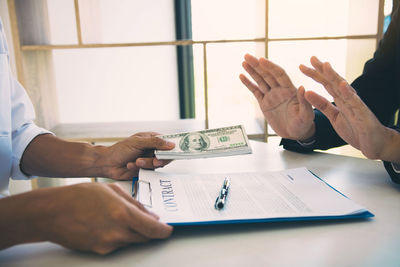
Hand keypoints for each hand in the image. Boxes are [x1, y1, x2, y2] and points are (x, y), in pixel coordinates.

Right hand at [37, 183, 172, 253]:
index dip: (164, 231)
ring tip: (120, 217)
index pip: (154, 229)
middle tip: (148, 221)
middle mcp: (117, 232)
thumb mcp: (111, 190)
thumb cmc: (79, 196)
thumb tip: (150, 215)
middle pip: (145, 238)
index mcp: (123, 213)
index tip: (168, 229)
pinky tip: (108, 224)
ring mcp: (108, 244)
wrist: (51, 213)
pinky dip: (120, 236)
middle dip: (150, 230)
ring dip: (134, 232)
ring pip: (132, 241)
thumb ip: (135, 203)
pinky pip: (118, 244)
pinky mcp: (99, 251)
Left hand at [97, 132, 174, 179]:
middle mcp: (152, 149)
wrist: (108, 164)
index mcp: (152, 138)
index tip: (175, 151)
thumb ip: (155, 142)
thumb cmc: (120, 150)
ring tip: (136, 162)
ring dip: (147, 163)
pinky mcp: (146, 169)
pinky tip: (131, 165)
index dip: (173, 146)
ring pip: (158, 164)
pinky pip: (150, 171)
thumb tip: (171, 144)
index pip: (168, 142)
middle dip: (159, 159)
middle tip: (154, 161)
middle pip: (166, 155)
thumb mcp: (138, 142)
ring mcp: (150, 159)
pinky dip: (141, 168)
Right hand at [240, 54, 314, 140]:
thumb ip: (304, 102)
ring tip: (244, 61)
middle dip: (257, 65)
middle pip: (267, 74)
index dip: (270, 67)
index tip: (262, 60)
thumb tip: (302, 87)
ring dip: (252, 71)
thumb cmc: (304, 124)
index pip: (279, 75)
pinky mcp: (265, 103)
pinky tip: (242, 76)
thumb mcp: (306, 115)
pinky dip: (249, 84)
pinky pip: (255, 91)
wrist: (296, 134)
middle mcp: (280, 90)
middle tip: (247, 55)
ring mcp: (271, 96)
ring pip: (260, 80)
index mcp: (290, 90)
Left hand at [300, 56, 399, 160]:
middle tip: (311, 58)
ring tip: (325, 66)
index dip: (316, 74)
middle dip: (322, 70)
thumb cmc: (356, 129)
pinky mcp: (362, 114)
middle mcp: (348, 98)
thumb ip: (322, 105)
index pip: (326, 83)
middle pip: (333, 81)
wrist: (374, 143)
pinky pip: (355, 103)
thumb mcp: (334, 116)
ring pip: (343, 88)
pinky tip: (343, 85)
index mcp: (340, 99)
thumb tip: (307, 92)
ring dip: (334, 76)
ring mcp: (355, 105)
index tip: (303, 66)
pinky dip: (349, 94)